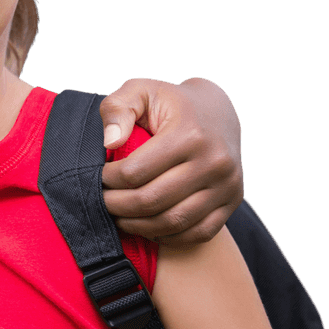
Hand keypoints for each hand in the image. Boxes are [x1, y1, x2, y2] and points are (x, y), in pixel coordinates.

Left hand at [99, 77, 242, 245]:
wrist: (218, 111)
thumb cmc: (169, 102)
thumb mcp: (140, 91)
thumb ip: (118, 109)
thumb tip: (109, 143)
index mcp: (189, 134)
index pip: (135, 171)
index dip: (108, 180)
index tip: (96, 176)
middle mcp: (214, 162)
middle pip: (152, 200)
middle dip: (117, 206)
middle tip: (101, 201)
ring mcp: (227, 185)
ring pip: (173, 222)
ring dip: (138, 226)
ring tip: (118, 216)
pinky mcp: (232, 202)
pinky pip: (197, 233)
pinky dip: (167, 237)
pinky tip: (146, 226)